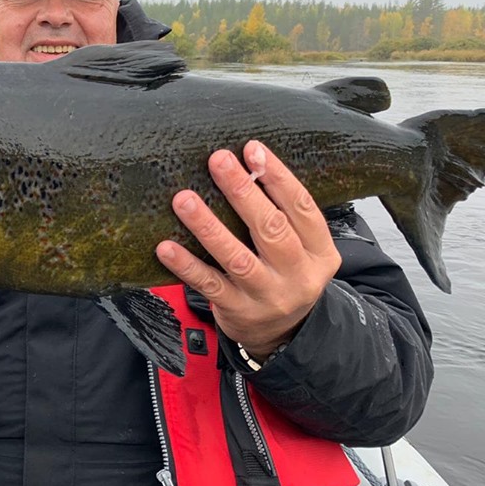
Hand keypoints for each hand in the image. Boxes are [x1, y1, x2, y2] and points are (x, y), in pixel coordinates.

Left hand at [156, 140, 340, 361]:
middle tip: (217, 160)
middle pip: (271, 228)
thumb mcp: (302, 249)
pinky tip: (166, 247)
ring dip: (208, 226)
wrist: (286, 336)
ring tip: (184, 199)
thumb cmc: (285, 275)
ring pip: (237, 257)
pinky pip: (209, 285)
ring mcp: (267, 295)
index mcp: (319, 251)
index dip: (278, 176)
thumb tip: (243, 166)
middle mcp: (298, 274)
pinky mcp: (238, 311)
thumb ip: (282, 215)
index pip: (301, 207)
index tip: (252, 149)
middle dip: (242, 192)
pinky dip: (187, 265)